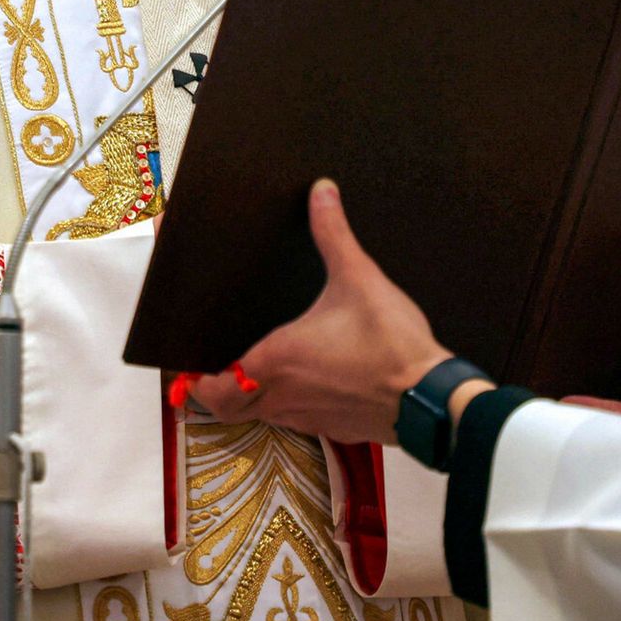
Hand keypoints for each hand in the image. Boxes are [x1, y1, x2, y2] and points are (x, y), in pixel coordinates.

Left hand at [187, 179, 451, 444]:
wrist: (431, 399)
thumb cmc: (391, 346)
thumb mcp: (358, 279)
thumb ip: (333, 235)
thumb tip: (321, 193)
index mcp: (275, 361)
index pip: (211, 388)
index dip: (194, 381)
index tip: (189, 366)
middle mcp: (282, 396)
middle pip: (229, 408)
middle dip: (218, 389)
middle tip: (218, 365)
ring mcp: (307, 417)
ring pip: (261, 415)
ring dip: (253, 395)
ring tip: (261, 364)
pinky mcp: (334, 427)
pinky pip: (296, 419)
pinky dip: (289, 402)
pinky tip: (309, 378)